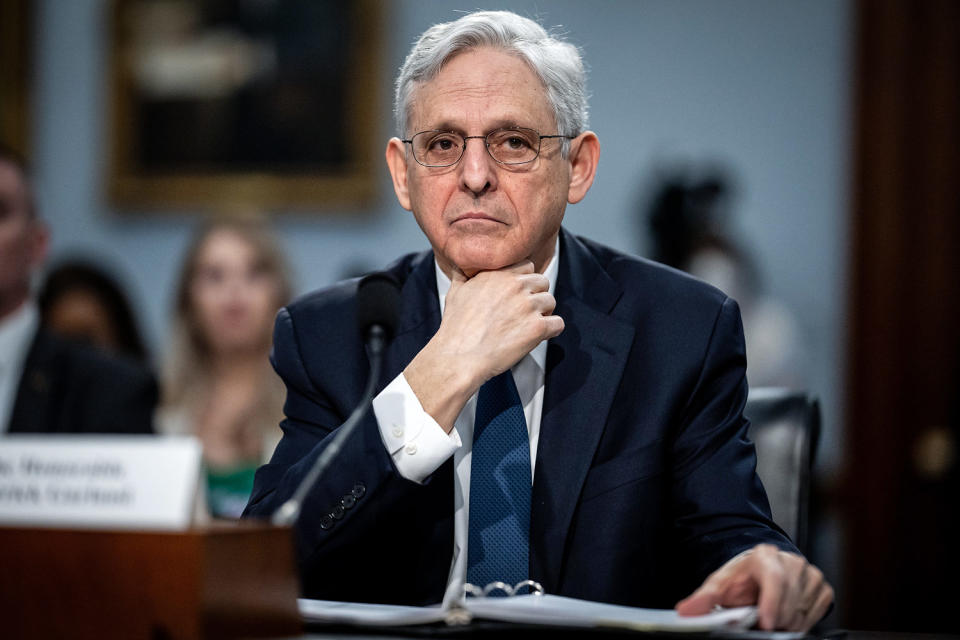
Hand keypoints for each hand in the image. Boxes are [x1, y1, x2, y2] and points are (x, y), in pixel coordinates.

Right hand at [404, 260, 563, 430]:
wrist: (459, 357)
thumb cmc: (456, 328)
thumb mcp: (454, 292)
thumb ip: (462, 275)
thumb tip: (461, 266)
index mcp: (498, 274)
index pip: (526, 266)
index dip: (524, 280)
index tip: (519, 293)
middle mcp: (515, 286)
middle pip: (542, 282)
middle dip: (536, 295)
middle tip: (525, 312)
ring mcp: (528, 306)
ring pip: (551, 302)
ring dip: (544, 313)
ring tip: (529, 325)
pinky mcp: (537, 328)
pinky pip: (558, 323)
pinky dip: (551, 331)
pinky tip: (538, 337)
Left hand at [675, 544, 833, 630]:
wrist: (759, 572)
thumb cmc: (742, 579)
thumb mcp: (719, 585)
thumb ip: (703, 598)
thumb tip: (686, 610)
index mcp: (764, 556)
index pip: (774, 578)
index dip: (771, 602)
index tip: (765, 623)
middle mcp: (790, 561)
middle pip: (789, 599)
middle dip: (774, 618)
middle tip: (760, 624)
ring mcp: (809, 573)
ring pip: (803, 610)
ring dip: (786, 622)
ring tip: (770, 616)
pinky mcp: (821, 587)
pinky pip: (816, 613)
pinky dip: (801, 621)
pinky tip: (786, 615)